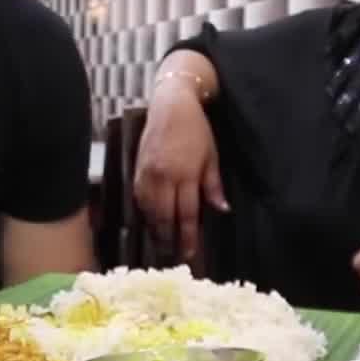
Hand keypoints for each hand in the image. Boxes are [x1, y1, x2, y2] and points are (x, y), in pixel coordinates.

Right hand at [132, 77, 227, 260]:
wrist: (170, 105)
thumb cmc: (196, 129)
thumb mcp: (211, 156)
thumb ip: (213, 185)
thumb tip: (222, 210)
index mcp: (185, 174)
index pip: (186, 214)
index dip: (188, 236)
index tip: (189, 253)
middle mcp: (164, 177)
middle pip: (164, 217)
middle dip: (169, 238)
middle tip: (174, 255)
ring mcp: (147, 174)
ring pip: (149, 211)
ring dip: (155, 230)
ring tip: (161, 244)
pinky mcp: (137, 169)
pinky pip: (139, 199)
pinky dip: (145, 214)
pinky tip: (150, 222)